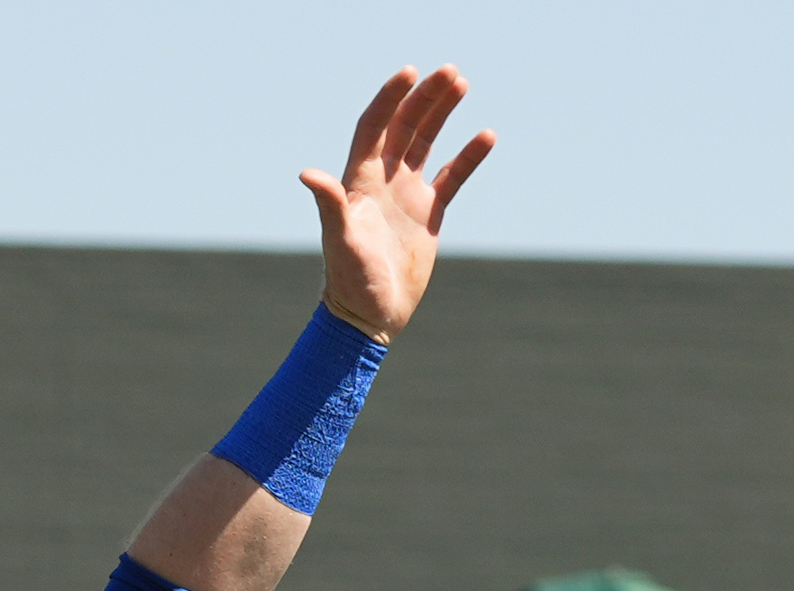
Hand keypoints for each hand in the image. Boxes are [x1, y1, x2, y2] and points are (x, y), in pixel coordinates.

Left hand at [305, 67, 494, 341]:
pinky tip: (486, 135)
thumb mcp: (340, 240)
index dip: (390, 98)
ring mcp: (406, 194)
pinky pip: (452, 177)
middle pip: (405, 126)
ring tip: (462, 84)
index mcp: (360, 179)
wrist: (370, 315)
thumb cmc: (349, 280)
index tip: (409, 73)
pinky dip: (468, 157)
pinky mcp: (428, 214)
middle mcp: (383, 179)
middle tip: (450, 72)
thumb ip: (330, 204)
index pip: (376, 125)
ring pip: (427, 142)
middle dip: (425, 97)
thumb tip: (307, 174)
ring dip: (442, 113)